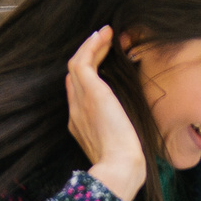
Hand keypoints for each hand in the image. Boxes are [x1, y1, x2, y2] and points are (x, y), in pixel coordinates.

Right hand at [66, 26, 144, 200]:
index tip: (98, 61)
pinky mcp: (90, 92)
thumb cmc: (126, 162)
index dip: (85, 74)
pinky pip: (83, 61)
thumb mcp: (120, 145)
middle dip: (87, 56)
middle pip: (74, 76)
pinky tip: (103, 35)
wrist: (119, 166)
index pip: (76, 92)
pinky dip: (92, 46)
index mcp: (80, 125)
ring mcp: (80, 100)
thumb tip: (122, 126)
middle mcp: (76, 110)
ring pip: (76, 64)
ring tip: (104, 33)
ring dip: (90, 46)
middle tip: (101, 42)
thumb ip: (116, 132)